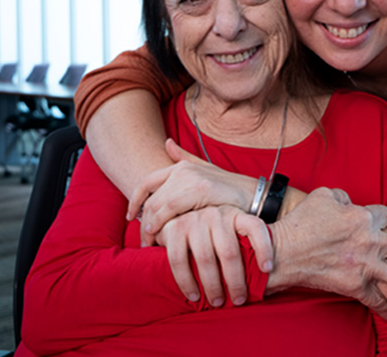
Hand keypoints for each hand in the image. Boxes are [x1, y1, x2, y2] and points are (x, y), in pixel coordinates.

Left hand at [128, 139, 255, 245]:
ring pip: (158, 204)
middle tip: (143, 239)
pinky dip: (163, 223)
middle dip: (142, 220)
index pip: (146, 182)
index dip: (134, 201)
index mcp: (181, 166)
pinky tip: (162, 236)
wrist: (256, 198)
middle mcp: (184, 169)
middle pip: (150, 197)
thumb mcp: (206, 172)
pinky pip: (172, 208)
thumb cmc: (229, 191)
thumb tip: (167, 143)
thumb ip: (184, 158)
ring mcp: (192, 177)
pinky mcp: (201, 189)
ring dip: (150, 226)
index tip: (130, 217)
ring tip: (150, 242)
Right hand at [156, 205, 272, 306]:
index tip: (267, 270)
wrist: (177, 214)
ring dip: (211, 285)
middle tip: (239, 300)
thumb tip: (267, 275)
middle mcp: (215, 214)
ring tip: (217, 302)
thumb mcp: (232, 230)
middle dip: (235, 281)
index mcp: (235, 213)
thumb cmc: (212, 232)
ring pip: (205, 258)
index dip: (264, 248)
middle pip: (229, 251)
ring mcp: (193, 220)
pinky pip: (179, 260)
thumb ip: (245, 244)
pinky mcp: (174, 229)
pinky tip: (193, 296)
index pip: (255, 227)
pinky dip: (186, 282)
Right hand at [269, 188, 386, 320]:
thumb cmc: (302, 222)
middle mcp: (370, 242)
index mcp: (363, 217)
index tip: (379, 220)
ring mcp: (365, 267)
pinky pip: (377, 301)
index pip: (385, 213)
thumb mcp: (324, 195)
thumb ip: (343, 196)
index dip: (382, 216)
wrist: (284, 252)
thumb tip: (351, 203)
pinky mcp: (355, 287)